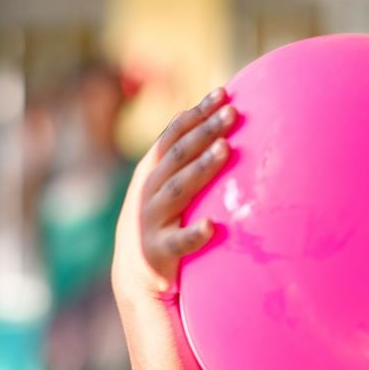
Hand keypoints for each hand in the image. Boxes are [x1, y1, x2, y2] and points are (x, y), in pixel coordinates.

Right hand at [111, 88, 236, 302]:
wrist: (135, 276)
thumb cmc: (160, 220)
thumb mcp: (164, 184)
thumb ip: (183, 157)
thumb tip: (210, 116)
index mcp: (151, 171)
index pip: (174, 135)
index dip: (197, 113)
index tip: (224, 93)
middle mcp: (148, 190)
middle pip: (179, 155)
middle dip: (206, 131)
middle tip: (233, 112)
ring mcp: (151, 220)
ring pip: (179, 189)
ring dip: (202, 168)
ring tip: (226, 149)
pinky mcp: (159, 250)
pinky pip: (179, 241)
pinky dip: (194, 233)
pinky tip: (212, 225)